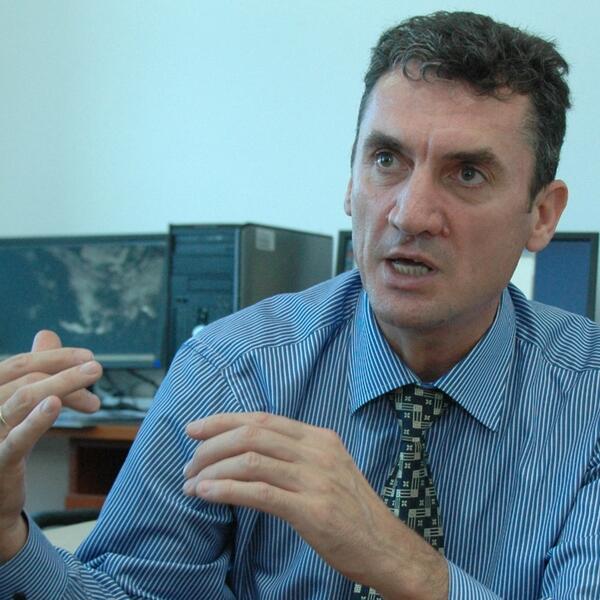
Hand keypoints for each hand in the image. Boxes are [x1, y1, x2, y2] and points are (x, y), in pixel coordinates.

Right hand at [0, 330, 102, 561]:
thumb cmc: (5, 445)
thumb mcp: (20, 404)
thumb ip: (32, 371)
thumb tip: (46, 334)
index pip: (20, 364)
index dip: (55, 357)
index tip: (88, 357)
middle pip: (26, 377)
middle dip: (66, 372)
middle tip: (97, 370)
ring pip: (24, 397)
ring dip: (63, 386)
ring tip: (92, 387)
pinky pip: (16, 438)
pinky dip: (36, 418)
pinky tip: (54, 404)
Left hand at [183, 412, 447, 598]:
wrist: (384, 546)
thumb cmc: (350, 510)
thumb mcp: (327, 470)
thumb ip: (295, 455)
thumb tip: (248, 451)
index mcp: (319, 438)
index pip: (263, 419)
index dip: (223, 420)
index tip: (195, 428)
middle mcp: (317, 452)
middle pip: (252, 434)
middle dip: (212, 445)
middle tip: (189, 462)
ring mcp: (315, 479)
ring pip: (250, 460)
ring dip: (212, 470)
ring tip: (190, 482)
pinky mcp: (311, 510)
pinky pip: (258, 493)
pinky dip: (225, 490)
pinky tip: (205, 494)